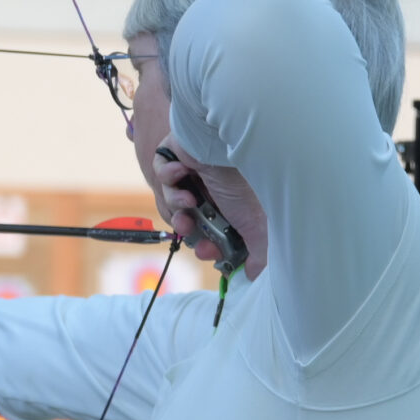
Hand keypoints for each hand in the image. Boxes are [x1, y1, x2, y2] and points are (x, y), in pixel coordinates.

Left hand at [151, 145, 250, 264]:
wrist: (225, 144)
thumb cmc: (242, 181)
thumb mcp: (255, 226)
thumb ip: (257, 254)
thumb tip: (253, 276)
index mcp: (231, 206)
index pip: (213, 234)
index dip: (207, 247)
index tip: (207, 252)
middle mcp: (212, 191)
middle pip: (189, 220)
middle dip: (188, 228)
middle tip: (189, 227)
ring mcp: (193, 172)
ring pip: (173, 200)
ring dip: (178, 203)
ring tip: (188, 198)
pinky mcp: (174, 155)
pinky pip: (162, 173)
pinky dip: (169, 176)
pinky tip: (182, 171)